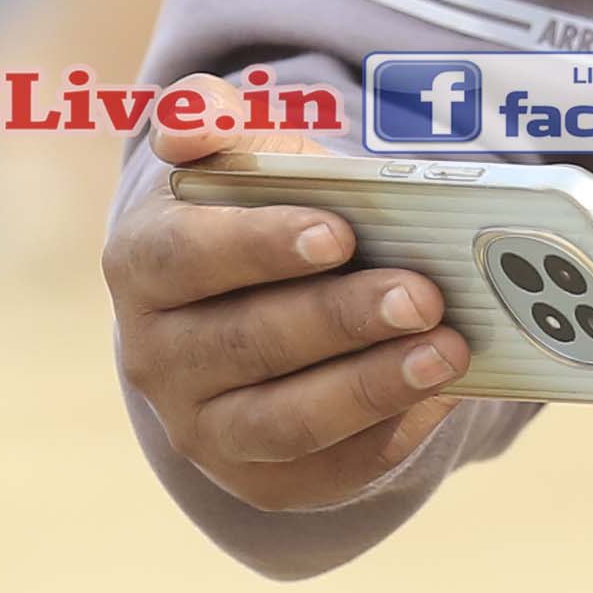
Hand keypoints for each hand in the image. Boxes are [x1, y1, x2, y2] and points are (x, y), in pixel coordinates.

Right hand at [108, 90, 470, 510]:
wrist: (253, 308)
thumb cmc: (257, 220)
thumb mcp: (239, 164)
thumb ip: (215, 122)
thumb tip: (197, 111)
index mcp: (143, 265)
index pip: (184, 257)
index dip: (259, 246)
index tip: (340, 232)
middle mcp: (157, 358)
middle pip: (246, 343)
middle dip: (340, 318)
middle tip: (423, 293)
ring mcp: (204, 429)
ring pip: (284, 421)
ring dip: (371, 385)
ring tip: (449, 349)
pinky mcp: (260, 480)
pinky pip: (324, 469)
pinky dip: (388, 432)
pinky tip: (443, 393)